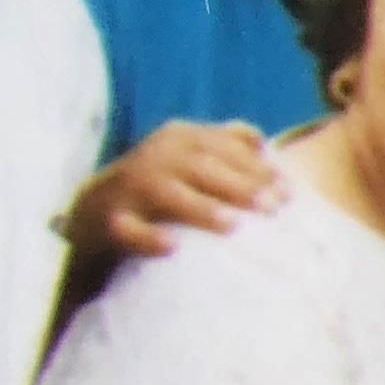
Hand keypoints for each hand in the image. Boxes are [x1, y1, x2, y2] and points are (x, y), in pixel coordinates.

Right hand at [63, 120, 282, 257]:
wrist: (95, 207)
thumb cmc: (160, 179)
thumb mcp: (188, 152)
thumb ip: (224, 141)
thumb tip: (261, 140)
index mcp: (179, 137)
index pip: (223, 148)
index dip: (257, 168)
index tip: (288, 191)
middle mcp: (156, 157)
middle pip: (202, 167)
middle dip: (241, 187)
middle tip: (274, 209)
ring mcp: (131, 188)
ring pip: (168, 194)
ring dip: (202, 209)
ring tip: (234, 226)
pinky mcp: (113, 221)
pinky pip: (128, 230)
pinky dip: (149, 238)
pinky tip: (173, 247)